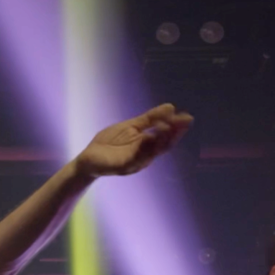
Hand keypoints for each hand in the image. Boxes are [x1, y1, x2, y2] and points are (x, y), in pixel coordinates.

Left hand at [75, 103, 192, 176]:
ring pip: (152, 152)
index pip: (165, 136)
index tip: (186, 117)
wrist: (88, 158)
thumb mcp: (131, 126)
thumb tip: (171, 107)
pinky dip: (143, 149)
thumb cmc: (109, 142)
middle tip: (183, 122)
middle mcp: (145, 155)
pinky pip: (135, 158)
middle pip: (163, 145)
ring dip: (161, 140)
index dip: (176, 128)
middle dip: (173, 133)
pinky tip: (148, 138)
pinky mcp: (123, 166)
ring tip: (168, 126)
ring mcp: (135, 162)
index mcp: (147, 144)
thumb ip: (149, 119)